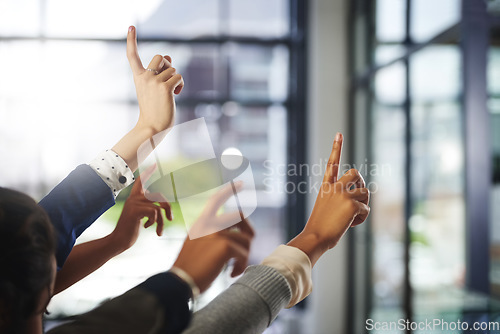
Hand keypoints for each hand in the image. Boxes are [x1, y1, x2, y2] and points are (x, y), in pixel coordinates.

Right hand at [110, 164, 172, 250]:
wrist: (119, 240)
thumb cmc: (130, 230)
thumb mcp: (140, 217)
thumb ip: (148, 208)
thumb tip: (163, 207)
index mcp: (134, 198)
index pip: (141, 181)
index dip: (148, 172)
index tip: (154, 164)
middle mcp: (134, 198)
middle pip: (160, 197)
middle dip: (168, 208)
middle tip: (170, 219)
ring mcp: (134, 203)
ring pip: (159, 207)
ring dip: (162, 221)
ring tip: (160, 231)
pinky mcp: (135, 210)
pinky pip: (155, 212)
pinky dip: (155, 222)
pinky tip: (147, 227)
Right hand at [126, 26, 183, 132]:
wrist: (152, 126)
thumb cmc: (154, 109)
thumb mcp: (153, 88)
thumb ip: (158, 72)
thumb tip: (169, 56)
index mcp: (138, 77)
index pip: (132, 56)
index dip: (132, 41)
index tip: (131, 27)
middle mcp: (144, 77)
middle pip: (160, 56)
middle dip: (169, 64)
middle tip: (169, 78)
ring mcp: (154, 82)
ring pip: (173, 69)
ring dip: (176, 79)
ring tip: (171, 93)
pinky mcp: (165, 87)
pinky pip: (178, 77)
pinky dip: (180, 86)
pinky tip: (175, 95)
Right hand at [173, 182, 254, 292]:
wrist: (179, 283)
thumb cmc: (188, 270)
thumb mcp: (195, 247)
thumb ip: (210, 238)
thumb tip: (232, 239)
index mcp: (200, 224)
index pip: (215, 201)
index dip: (228, 191)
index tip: (240, 184)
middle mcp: (208, 224)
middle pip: (241, 217)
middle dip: (249, 233)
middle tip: (245, 250)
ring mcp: (217, 233)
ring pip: (245, 240)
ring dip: (243, 256)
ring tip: (233, 269)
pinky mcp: (225, 245)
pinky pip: (244, 254)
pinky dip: (241, 265)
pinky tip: (232, 273)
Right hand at [287, 133, 369, 265]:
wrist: (315, 237)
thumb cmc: (320, 227)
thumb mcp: (327, 208)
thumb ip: (339, 199)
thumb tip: (360, 202)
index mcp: (326, 187)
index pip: (332, 163)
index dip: (336, 148)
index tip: (339, 134)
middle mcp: (334, 187)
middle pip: (356, 173)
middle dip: (361, 183)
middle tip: (358, 197)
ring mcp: (343, 194)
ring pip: (365, 192)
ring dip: (363, 205)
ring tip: (352, 217)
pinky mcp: (352, 204)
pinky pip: (366, 209)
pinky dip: (362, 218)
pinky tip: (351, 225)